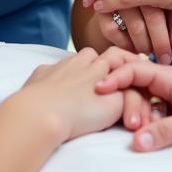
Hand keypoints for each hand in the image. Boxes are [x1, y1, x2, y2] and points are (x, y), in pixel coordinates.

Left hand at [18, 46, 141, 141]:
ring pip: (71, 61)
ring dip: (76, 71)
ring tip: (76, 90)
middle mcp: (79, 61)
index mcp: (98, 67)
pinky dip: (54, 78)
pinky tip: (53, 92)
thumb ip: (128, 96)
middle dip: (97, 65)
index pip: (116, 55)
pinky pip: (51, 70)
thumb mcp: (114, 108)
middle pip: (92, 55)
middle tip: (99, 83)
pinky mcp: (40, 74)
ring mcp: (57, 66)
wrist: (40, 116)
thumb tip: (132, 89)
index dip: (123, 61)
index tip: (128, 69)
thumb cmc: (79, 114)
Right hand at [95, 55, 171, 149]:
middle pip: (131, 87)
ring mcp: (165, 97)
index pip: (132, 69)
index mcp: (167, 76)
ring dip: (136, 117)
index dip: (114, 78)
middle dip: (125, 104)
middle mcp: (163, 83)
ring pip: (138, 103)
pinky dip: (144, 125)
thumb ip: (165, 131)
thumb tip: (136, 143)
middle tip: (129, 125)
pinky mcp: (169, 111)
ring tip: (141, 133)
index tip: (98, 91)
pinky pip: (147, 115)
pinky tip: (148, 137)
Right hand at [96, 5, 171, 65]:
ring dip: (143, 45)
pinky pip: (111, 29)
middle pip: (153, 16)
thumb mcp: (169, 2)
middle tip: (164, 58)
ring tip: (149, 53)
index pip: (171, 9)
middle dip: (160, 43)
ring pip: (135, 24)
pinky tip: (130, 47)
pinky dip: (122, 42)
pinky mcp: (99, 4)